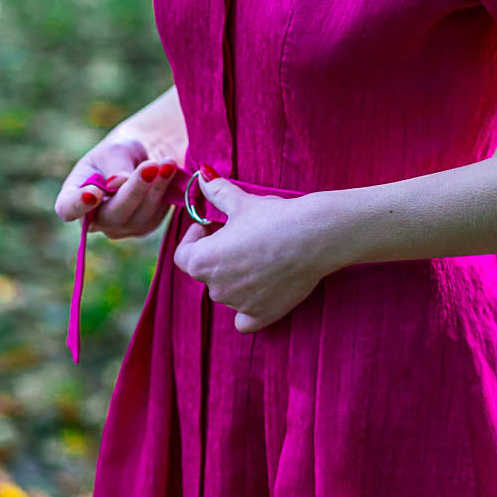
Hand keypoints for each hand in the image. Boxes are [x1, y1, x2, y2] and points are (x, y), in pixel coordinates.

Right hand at [54, 134, 178, 239]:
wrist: (140, 159)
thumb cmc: (118, 153)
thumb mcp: (113, 150)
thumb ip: (115, 166)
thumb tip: (119, 183)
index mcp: (74, 196)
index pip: (67, 208)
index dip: (78, 205)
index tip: (94, 193)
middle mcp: (95, 219)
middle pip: (112, 215)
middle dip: (134, 191)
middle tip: (150, 167)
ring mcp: (120, 227)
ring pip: (139, 217)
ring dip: (156, 189)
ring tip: (167, 163)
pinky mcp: (144, 227)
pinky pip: (156, 215)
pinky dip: (166, 192)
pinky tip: (172, 171)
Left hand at [173, 174, 330, 333]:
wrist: (313, 236)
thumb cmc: (273, 217)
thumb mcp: (240, 201)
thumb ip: (216, 192)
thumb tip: (202, 176)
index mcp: (203, 260)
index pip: (183, 255)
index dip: (194, 238)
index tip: (209, 226)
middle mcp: (216, 288)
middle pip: (206, 273)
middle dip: (217, 255)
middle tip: (239, 236)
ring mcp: (239, 304)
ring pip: (227, 292)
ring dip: (234, 277)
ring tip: (258, 253)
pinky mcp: (263, 315)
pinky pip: (244, 320)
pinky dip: (247, 309)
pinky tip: (258, 293)